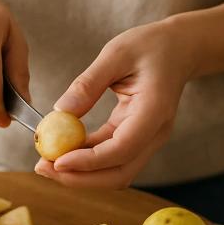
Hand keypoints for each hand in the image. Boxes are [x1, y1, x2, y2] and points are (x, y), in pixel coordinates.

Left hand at [34, 0, 223, 188]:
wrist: (180, 49)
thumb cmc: (151, 46)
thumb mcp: (116, 53)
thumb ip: (88, 83)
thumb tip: (60, 112)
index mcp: (153, 111)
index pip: (121, 149)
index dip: (88, 161)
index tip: (57, 161)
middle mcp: (154, 133)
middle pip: (118, 173)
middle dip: (79, 178)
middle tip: (43, 168)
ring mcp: (146, 140)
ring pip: (114, 173)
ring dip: (80, 175)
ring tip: (45, 164)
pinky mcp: (135, 139)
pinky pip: (110, 159)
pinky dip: (85, 162)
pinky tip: (61, 152)